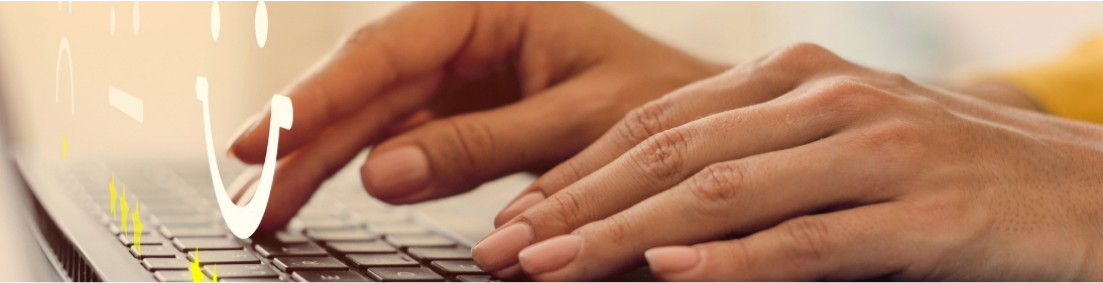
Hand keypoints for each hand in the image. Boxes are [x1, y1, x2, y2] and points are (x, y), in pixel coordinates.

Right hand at [226, 2, 723, 229]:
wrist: (720, 131)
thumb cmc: (674, 108)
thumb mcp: (585, 124)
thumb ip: (485, 146)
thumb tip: (381, 173)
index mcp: (498, 12)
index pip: (390, 50)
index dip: (319, 97)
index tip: (259, 141)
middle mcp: (471, 40)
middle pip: (366, 86)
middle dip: (302, 138)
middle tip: (247, 196)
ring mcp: (466, 83)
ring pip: (373, 116)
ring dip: (317, 160)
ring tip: (264, 209)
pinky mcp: (469, 122)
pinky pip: (401, 144)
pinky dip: (360, 173)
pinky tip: (318, 196)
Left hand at [475, 43, 1102, 280]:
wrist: (1097, 193)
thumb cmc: (952, 175)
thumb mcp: (841, 144)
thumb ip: (754, 160)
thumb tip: (652, 218)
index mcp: (796, 76)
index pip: (658, 121)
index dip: (577, 171)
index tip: (515, 216)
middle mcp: (827, 97)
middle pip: (672, 152)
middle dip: (576, 205)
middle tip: (504, 249)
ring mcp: (879, 150)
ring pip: (725, 192)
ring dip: (624, 235)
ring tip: (551, 267)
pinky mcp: (928, 214)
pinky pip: (811, 239)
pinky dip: (734, 261)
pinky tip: (670, 275)